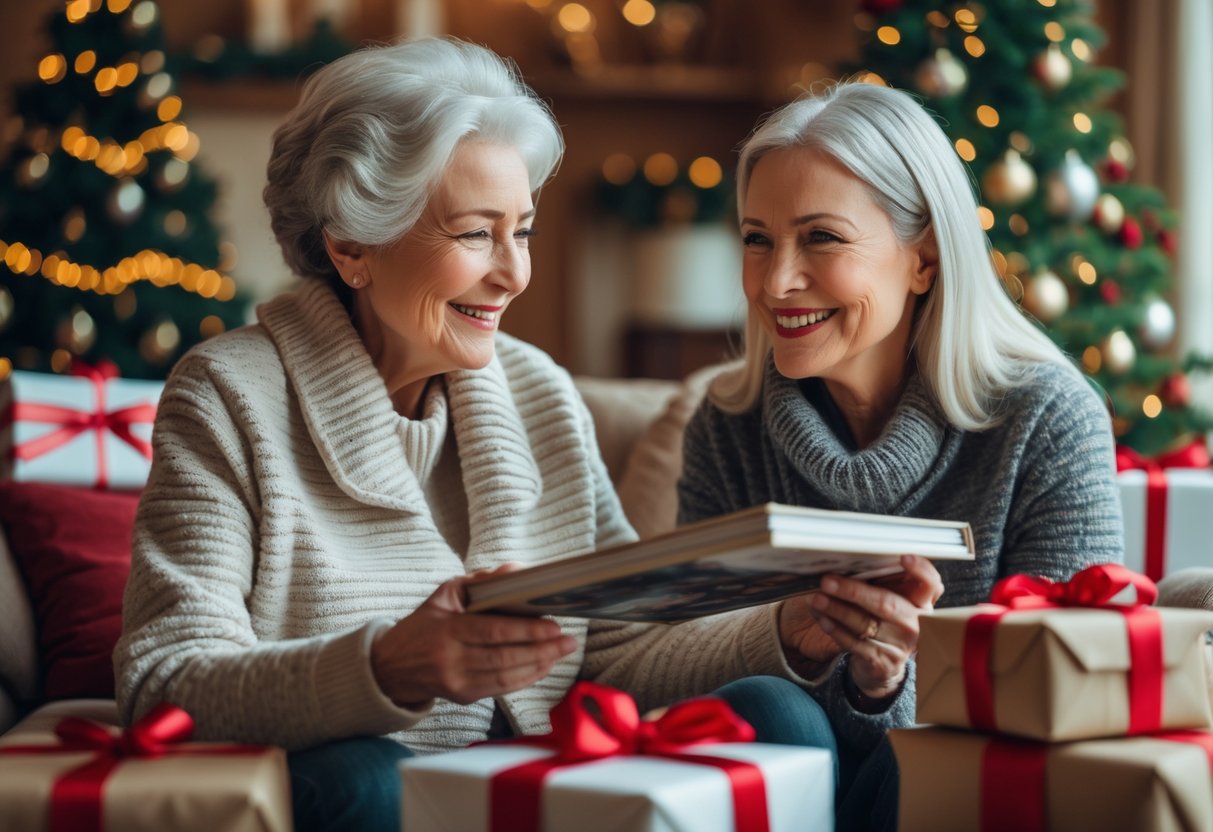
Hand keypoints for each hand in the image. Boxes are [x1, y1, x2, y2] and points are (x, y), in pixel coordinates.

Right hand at [370, 565, 577, 707]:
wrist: (390, 667)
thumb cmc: (422, 625)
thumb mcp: (444, 595)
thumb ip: (479, 582)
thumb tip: (514, 571)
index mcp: (447, 630)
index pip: (493, 632)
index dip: (526, 631)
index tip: (553, 626)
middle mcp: (451, 660)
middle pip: (505, 657)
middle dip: (542, 650)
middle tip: (568, 641)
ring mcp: (457, 682)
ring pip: (506, 677)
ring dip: (540, 666)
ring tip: (562, 652)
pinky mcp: (463, 697)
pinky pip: (501, 689)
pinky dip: (526, 679)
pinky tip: (543, 667)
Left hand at [804, 555, 942, 698]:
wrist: (882, 665)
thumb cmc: (882, 623)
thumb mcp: (889, 602)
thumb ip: (880, 584)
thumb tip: (846, 563)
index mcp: (921, 602)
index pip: (930, 583)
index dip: (921, 569)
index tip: (904, 558)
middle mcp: (917, 623)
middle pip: (886, 602)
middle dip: (853, 590)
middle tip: (826, 581)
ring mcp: (901, 644)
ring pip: (865, 623)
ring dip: (836, 609)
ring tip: (816, 599)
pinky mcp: (883, 661)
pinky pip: (855, 642)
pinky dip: (834, 628)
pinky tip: (822, 618)